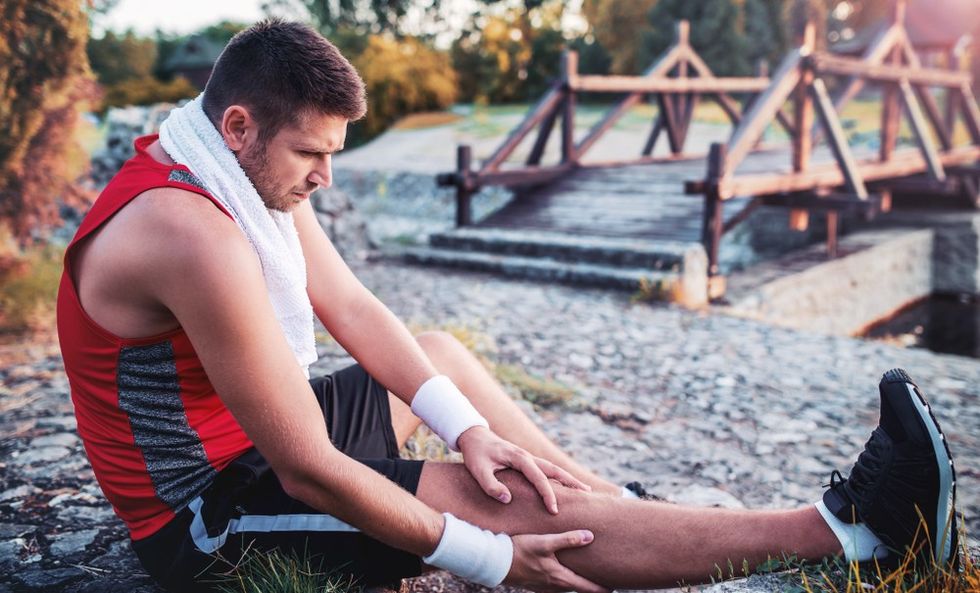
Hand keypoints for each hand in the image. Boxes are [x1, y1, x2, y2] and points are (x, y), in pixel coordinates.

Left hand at [456, 426, 590, 513]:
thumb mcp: (478, 471)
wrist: (473, 436)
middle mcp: (528, 456)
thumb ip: (491, 486)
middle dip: (571, 482)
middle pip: (555, 469)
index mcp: (519, 458)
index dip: (548, 494)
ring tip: (584, 490)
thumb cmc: (475, 454)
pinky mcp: (526, 462)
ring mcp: (528, 458)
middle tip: (588, 494)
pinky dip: (558, 478)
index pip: (539, 478)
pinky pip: (546, 470)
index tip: (554, 510)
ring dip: (568, 479)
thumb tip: (508, 499)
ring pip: (553, 469)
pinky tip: (564, 486)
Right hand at [507, 530, 609, 592]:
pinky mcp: (534, 583)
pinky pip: (554, 585)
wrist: (495, 562)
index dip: (602, 589)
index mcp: (560, 578)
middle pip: (578, 589)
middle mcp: (553, 586)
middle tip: (605, 579)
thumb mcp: (544, 542)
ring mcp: (543, 586)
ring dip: (577, 583)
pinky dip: (564, 580)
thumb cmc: (520, 550)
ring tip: (585, 575)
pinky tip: (561, 571)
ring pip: (566, 587)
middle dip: (591, 586)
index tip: (615, 587)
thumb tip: (590, 536)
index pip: (588, 588)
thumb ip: (567, 539)